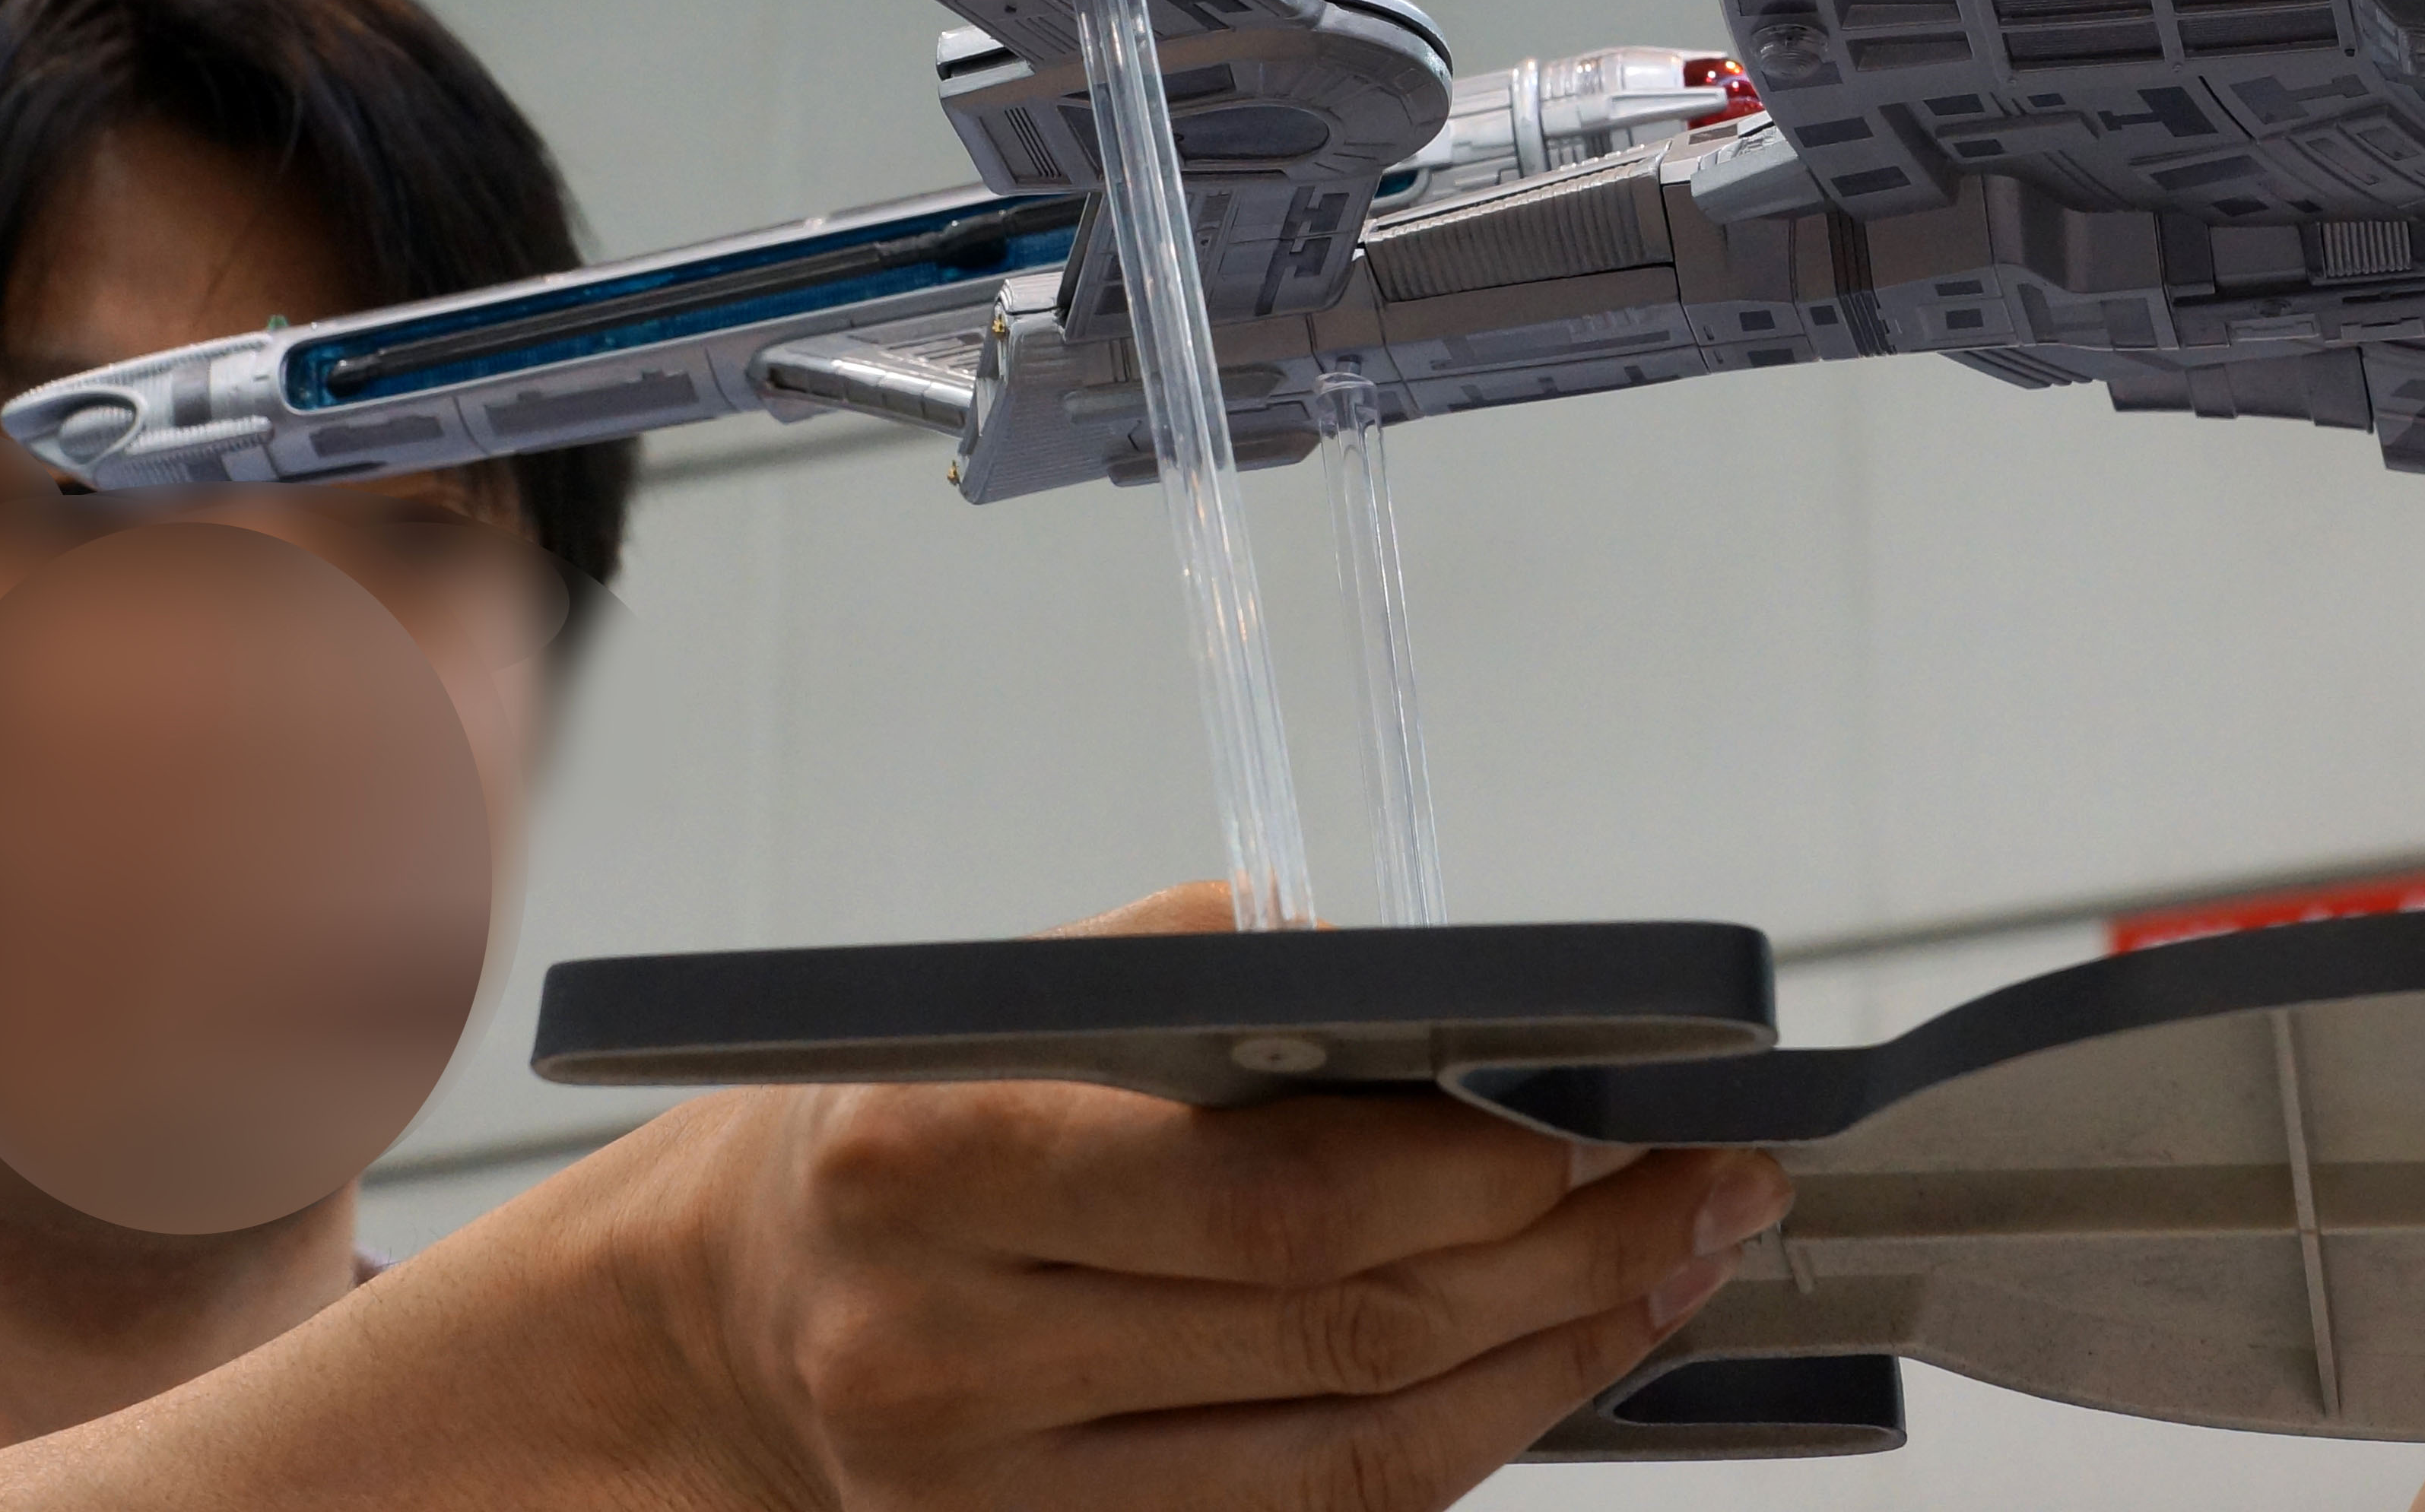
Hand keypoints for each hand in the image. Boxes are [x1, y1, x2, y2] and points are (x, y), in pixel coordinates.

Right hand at [0, 886, 1783, 1510]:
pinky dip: (1464, 1443)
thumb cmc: (891, 1120)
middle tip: (1714, 1180)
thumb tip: (1453, 993)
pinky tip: (1562, 1360)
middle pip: (1338, 1327)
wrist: (710, 1329)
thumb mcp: (1012, 987)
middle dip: (1564, 1255)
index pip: (1265, 1190)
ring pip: (1355, 1452)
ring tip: (1682, 1264)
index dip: (1472, 1168)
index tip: (1622, 1113)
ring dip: (1553, 1360)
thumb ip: (1210, 964)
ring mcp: (997, 1495)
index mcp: (925, 1159)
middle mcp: (947, 1351)